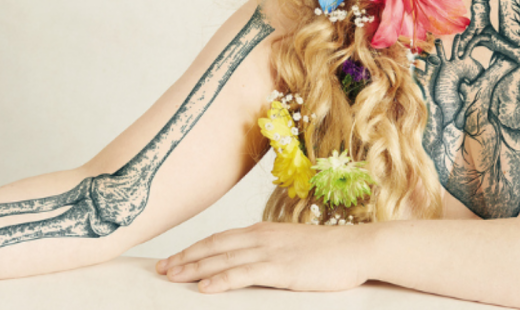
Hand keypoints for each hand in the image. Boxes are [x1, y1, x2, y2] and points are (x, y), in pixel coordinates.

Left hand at [154, 221, 373, 292]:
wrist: (358, 248)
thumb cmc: (329, 252)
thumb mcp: (292, 247)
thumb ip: (268, 251)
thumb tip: (249, 262)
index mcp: (261, 232)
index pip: (218, 239)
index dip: (193, 249)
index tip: (172, 258)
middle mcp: (260, 238)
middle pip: (213, 247)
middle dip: (184, 258)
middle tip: (160, 269)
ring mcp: (269, 252)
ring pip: (222, 259)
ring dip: (193, 268)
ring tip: (171, 277)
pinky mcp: (281, 269)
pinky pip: (243, 274)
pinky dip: (220, 280)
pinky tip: (204, 288)